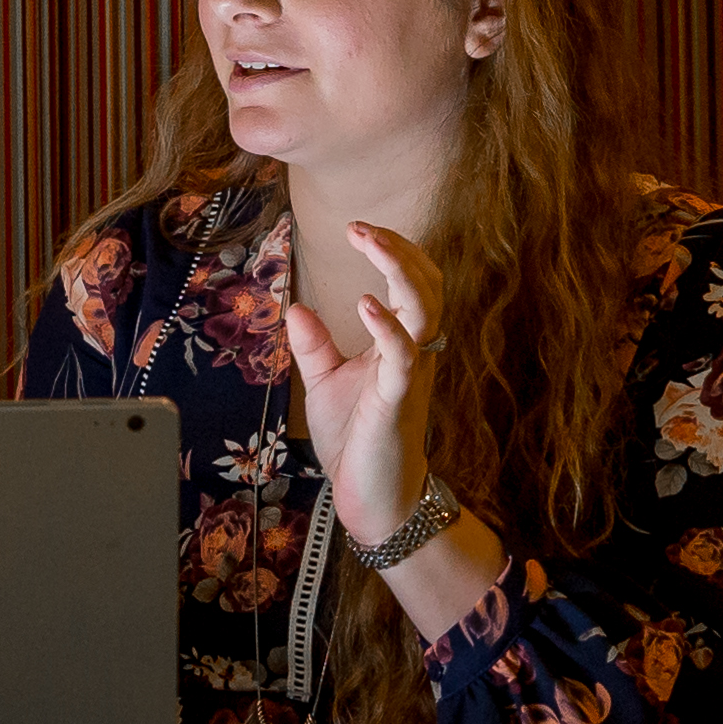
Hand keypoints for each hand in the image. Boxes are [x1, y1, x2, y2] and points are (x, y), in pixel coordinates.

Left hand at [281, 221, 444, 554]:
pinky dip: (388, 326)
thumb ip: (315, 345)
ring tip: (370, 242)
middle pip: (427, 285)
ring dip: (399, 271)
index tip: (359, 228)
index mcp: (398, 343)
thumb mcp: (325, 383)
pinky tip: (366, 304)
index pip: (412, 283)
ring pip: (425, 310)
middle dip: (399, 249)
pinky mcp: (398, 400)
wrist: (370, 497)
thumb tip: (296, 307)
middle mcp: (414, 352)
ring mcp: (409, 374)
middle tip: (361, 227)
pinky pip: (404, 356)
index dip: (393, 251)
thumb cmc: (355, 440)